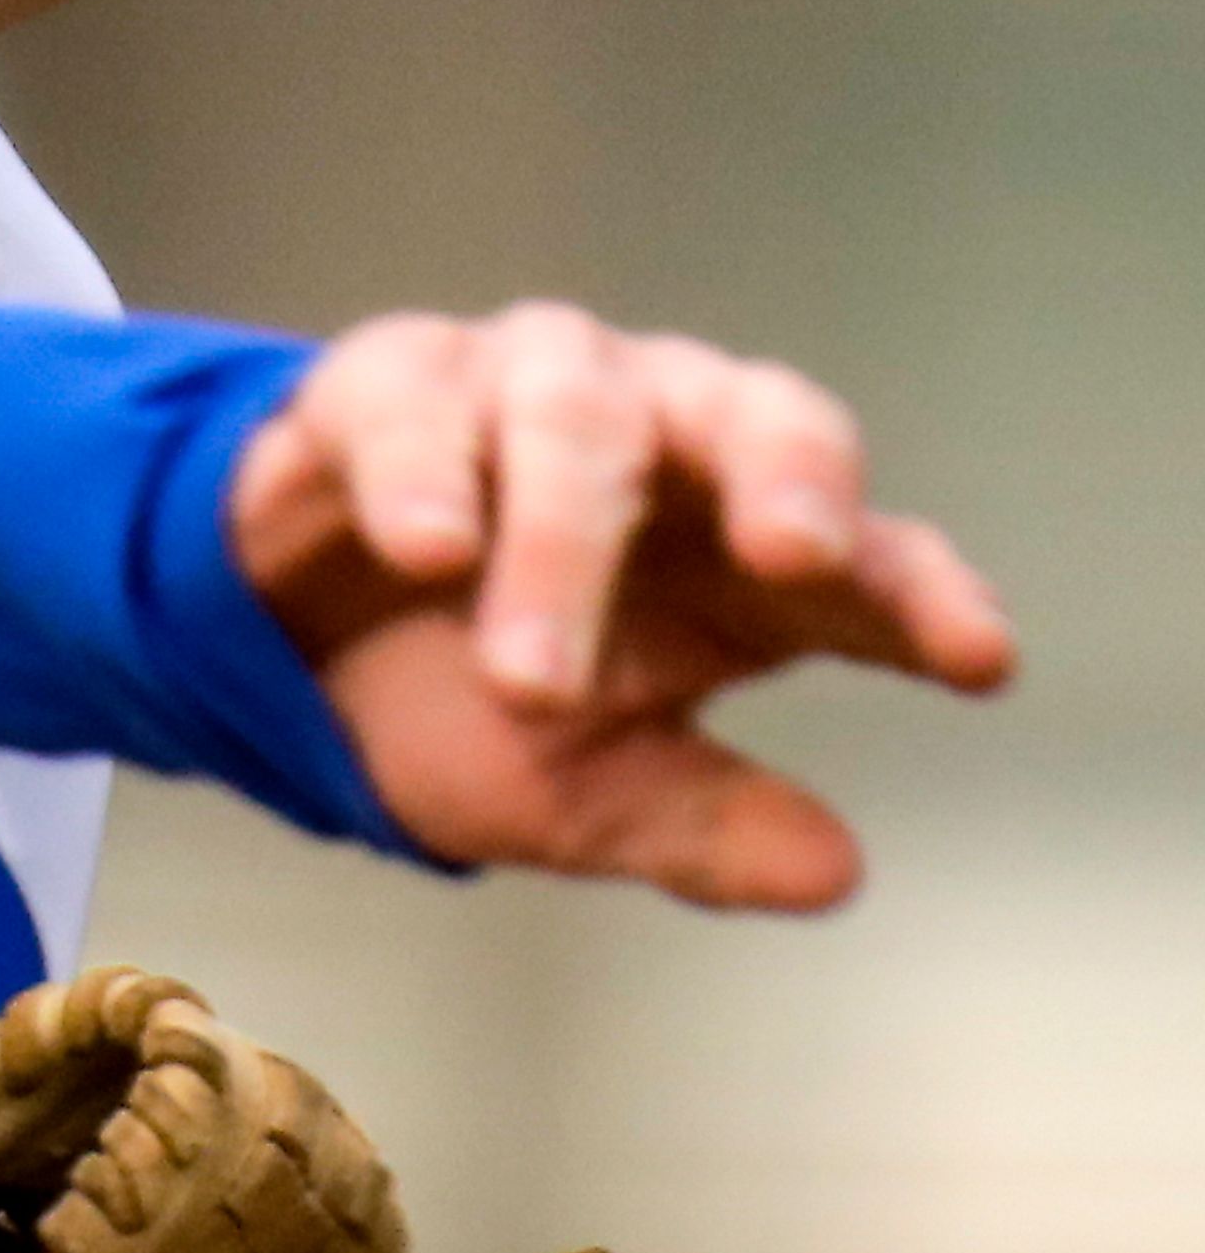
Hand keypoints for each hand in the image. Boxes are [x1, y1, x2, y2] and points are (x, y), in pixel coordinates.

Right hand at [224, 303, 1014, 909]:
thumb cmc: (467, 698)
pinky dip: (425, 470)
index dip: (923, 593)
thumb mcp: (591, 793)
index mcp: (737, 548)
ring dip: (561, 541)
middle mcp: (658, 437)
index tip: (974, 659)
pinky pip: (417, 399)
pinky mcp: (390, 379)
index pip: (865, 552)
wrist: (278, 645)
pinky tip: (423, 549)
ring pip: (578, 413)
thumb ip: (707, 822)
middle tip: (795, 553)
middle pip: (756, 413)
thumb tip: (838, 874)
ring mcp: (524, 388)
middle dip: (784, 473)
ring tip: (529, 677)